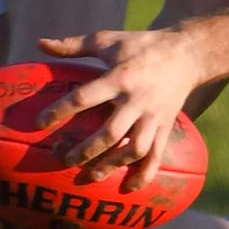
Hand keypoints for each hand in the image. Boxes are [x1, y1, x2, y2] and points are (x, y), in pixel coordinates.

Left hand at [39, 27, 203, 188]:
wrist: (189, 53)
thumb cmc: (143, 45)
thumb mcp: (108, 40)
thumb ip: (74, 45)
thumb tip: (40, 44)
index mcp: (120, 77)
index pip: (85, 97)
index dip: (60, 111)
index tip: (39, 123)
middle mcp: (137, 100)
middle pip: (111, 132)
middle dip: (87, 150)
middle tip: (66, 159)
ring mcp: (154, 116)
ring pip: (134, 149)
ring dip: (113, 165)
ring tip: (93, 176)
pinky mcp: (165, 126)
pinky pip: (156, 156)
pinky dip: (144, 175)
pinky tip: (128, 188)